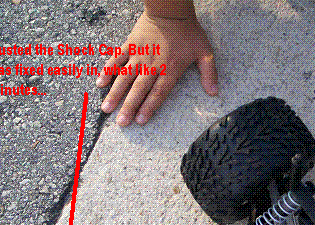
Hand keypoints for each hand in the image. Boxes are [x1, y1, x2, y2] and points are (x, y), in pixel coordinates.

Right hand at [96, 11, 217, 125]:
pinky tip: (100, 84)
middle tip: (121, 123)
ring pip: (124, 77)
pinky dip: (107, 71)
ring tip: (106, 109)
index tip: (140, 121)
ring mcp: (139, 55)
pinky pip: (116, 59)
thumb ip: (209, 74)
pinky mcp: (129, 45)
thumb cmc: (189, 32)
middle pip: (139, 89)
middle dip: (129, 107)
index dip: (149, 107)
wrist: (171, 9)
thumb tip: (214, 93)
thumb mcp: (205, 52)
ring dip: (115, 94)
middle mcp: (152, 64)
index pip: (158, 93)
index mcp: (170, 69)